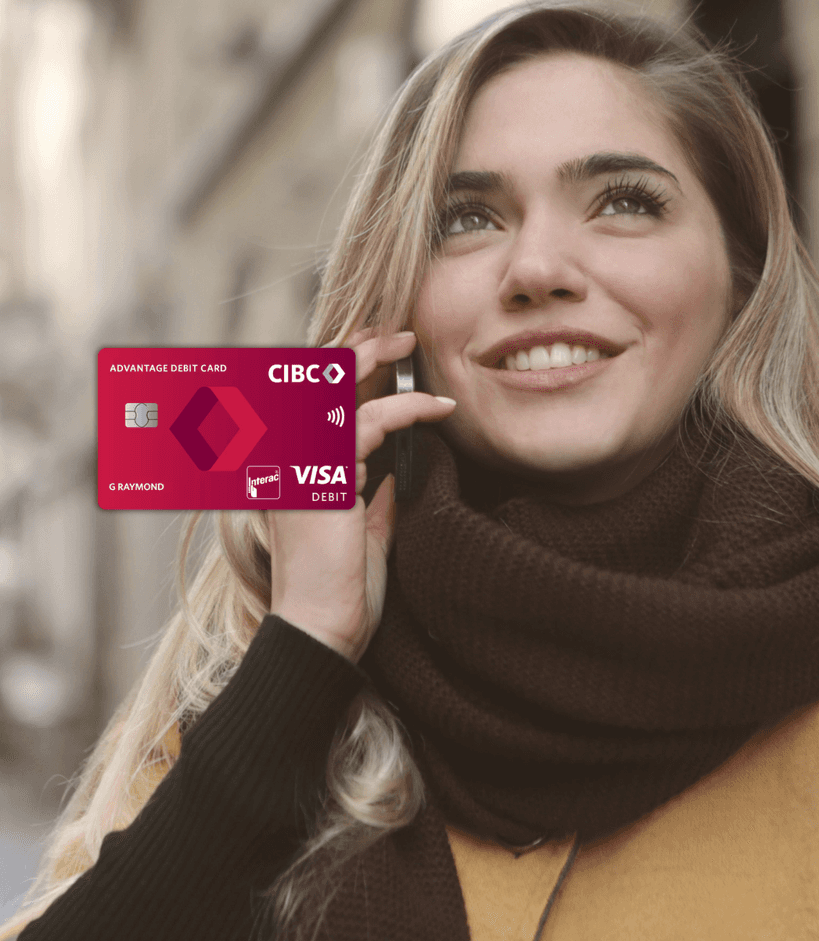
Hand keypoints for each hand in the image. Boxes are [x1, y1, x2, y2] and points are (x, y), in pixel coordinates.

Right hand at [266, 331, 455, 661]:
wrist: (321, 630)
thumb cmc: (340, 588)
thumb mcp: (363, 528)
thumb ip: (374, 490)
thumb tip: (398, 464)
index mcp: (289, 467)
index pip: (310, 398)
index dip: (343, 364)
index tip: (382, 350)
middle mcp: (282, 458)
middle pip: (313, 379)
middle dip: (355, 348)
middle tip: (395, 335)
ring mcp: (295, 464)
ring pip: (334, 387)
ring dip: (375, 360)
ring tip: (411, 347)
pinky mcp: (321, 475)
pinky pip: (368, 423)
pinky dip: (407, 409)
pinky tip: (437, 408)